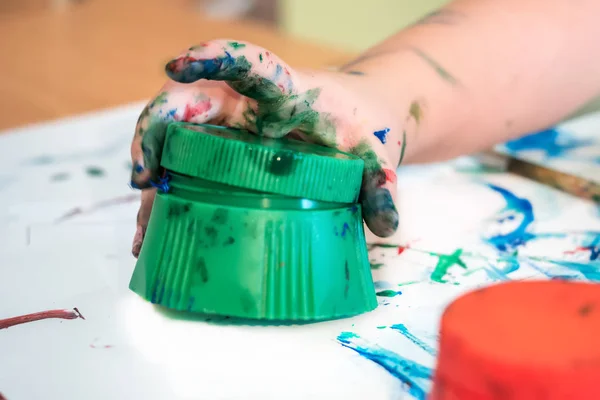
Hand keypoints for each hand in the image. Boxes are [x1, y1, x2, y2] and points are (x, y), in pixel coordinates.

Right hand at [130, 39, 403, 256]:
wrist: (355, 124)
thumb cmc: (361, 130)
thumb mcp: (375, 155)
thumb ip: (381, 185)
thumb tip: (386, 225)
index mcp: (284, 93)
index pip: (247, 65)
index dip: (211, 60)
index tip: (176, 65)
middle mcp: (245, 108)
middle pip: (186, 102)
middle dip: (155, 131)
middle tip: (145, 175)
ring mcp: (228, 133)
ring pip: (174, 140)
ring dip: (153, 177)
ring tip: (145, 225)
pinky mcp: (222, 159)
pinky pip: (185, 172)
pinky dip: (167, 201)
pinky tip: (156, 233)